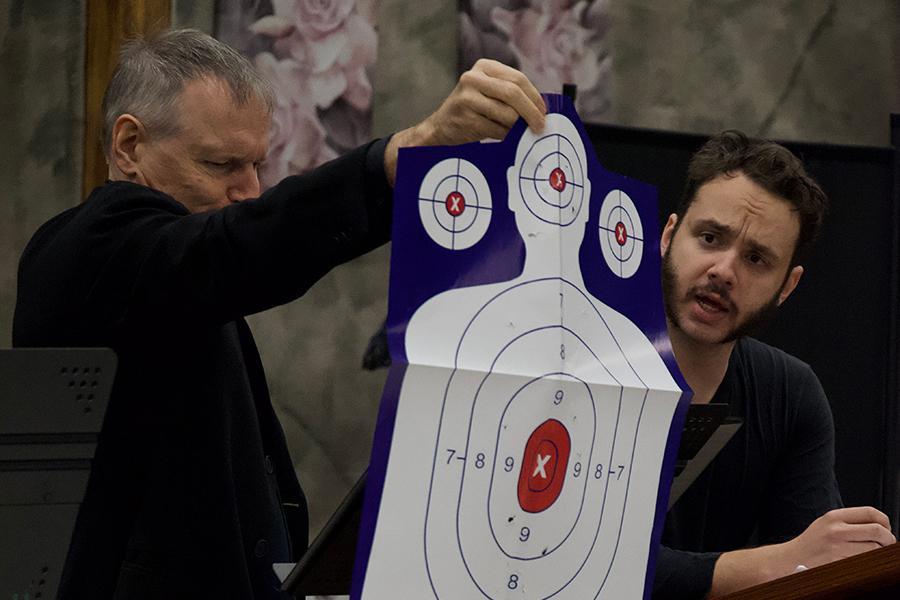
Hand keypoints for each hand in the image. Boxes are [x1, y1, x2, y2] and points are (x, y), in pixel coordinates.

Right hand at [384, 59, 545, 184]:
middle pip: (514, 93)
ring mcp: (467, 97)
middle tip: (540, 127)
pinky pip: (496, 129)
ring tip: (518, 133)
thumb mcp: (489, 93)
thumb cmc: (472, 111)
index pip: (518, 79)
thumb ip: (511, 94)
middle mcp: (473, 77)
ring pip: (507, 113)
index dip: (535, 97)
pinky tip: (503, 137)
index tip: (544, 113)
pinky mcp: (465, 116)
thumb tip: (542, 110)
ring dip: (517, 127)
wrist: (440, 128)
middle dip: (531, 112)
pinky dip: (505, 136)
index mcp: (484, 66)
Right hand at [778, 506, 894, 569]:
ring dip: (880, 553)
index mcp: (834, 516)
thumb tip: (879, 527)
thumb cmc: (811, 544)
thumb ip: (849, 522)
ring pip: (874, 549)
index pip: (870, 512)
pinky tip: (864, 561)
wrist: (791, 559)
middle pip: (877, 531)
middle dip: (888, 539)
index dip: (885, 521)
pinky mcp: (839, 563)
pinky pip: (864, 562)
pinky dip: (869, 562)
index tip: (887, 528)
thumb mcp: (826, 524)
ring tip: (875, 554)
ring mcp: (838, 548)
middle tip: (887, 544)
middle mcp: (836, 530)